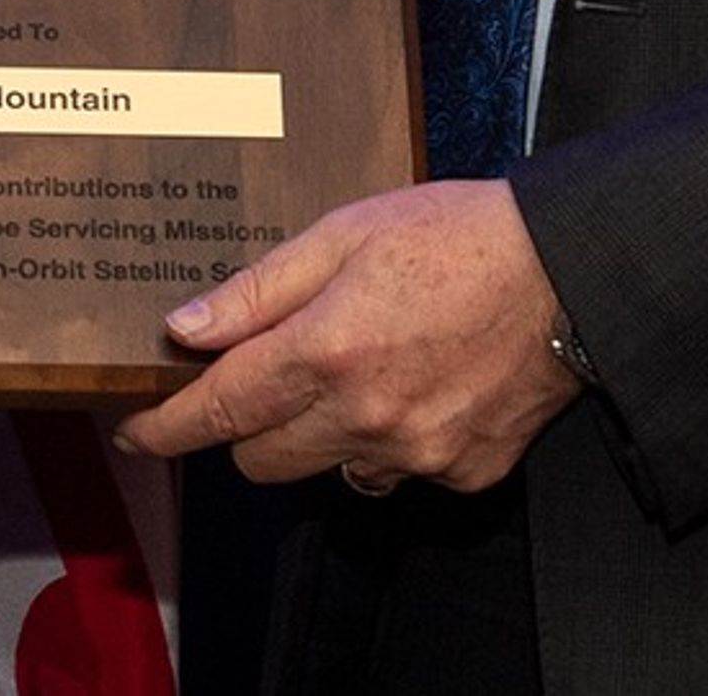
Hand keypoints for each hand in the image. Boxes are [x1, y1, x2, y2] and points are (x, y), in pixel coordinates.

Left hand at [113, 181, 577, 491]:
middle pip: (261, 461)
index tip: (137, 432)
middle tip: (266, 377)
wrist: (570, 271)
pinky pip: (396, 473)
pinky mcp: (462, 473)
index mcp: (328, 350)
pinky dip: (390, 441)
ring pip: (329, 470)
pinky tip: (417, 386)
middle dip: (246, 427)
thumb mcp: (344, 233)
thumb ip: (258, 289)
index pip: (219, 410)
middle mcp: (366, 416)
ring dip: (321, 434)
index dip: (166, 427)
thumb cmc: (456, 235)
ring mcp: (417, 453)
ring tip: (362, 367)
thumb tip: (184, 328)